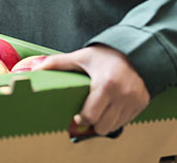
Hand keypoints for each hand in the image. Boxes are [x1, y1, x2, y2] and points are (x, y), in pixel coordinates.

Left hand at [35, 44, 149, 135]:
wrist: (135, 50)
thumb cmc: (106, 55)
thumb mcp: (81, 57)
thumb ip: (57, 63)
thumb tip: (34, 69)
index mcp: (106, 85)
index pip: (90, 116)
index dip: (81, 118)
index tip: (76, 115)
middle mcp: (123, 95)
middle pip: (102, 126)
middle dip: (92, 123)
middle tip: (86, 114)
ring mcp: (134, 100)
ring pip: (114, 126)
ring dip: (104, 122)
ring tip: (98, 111)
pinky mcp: (142, 103)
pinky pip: (126, 121)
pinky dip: (116, 118)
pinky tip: (110, 107)